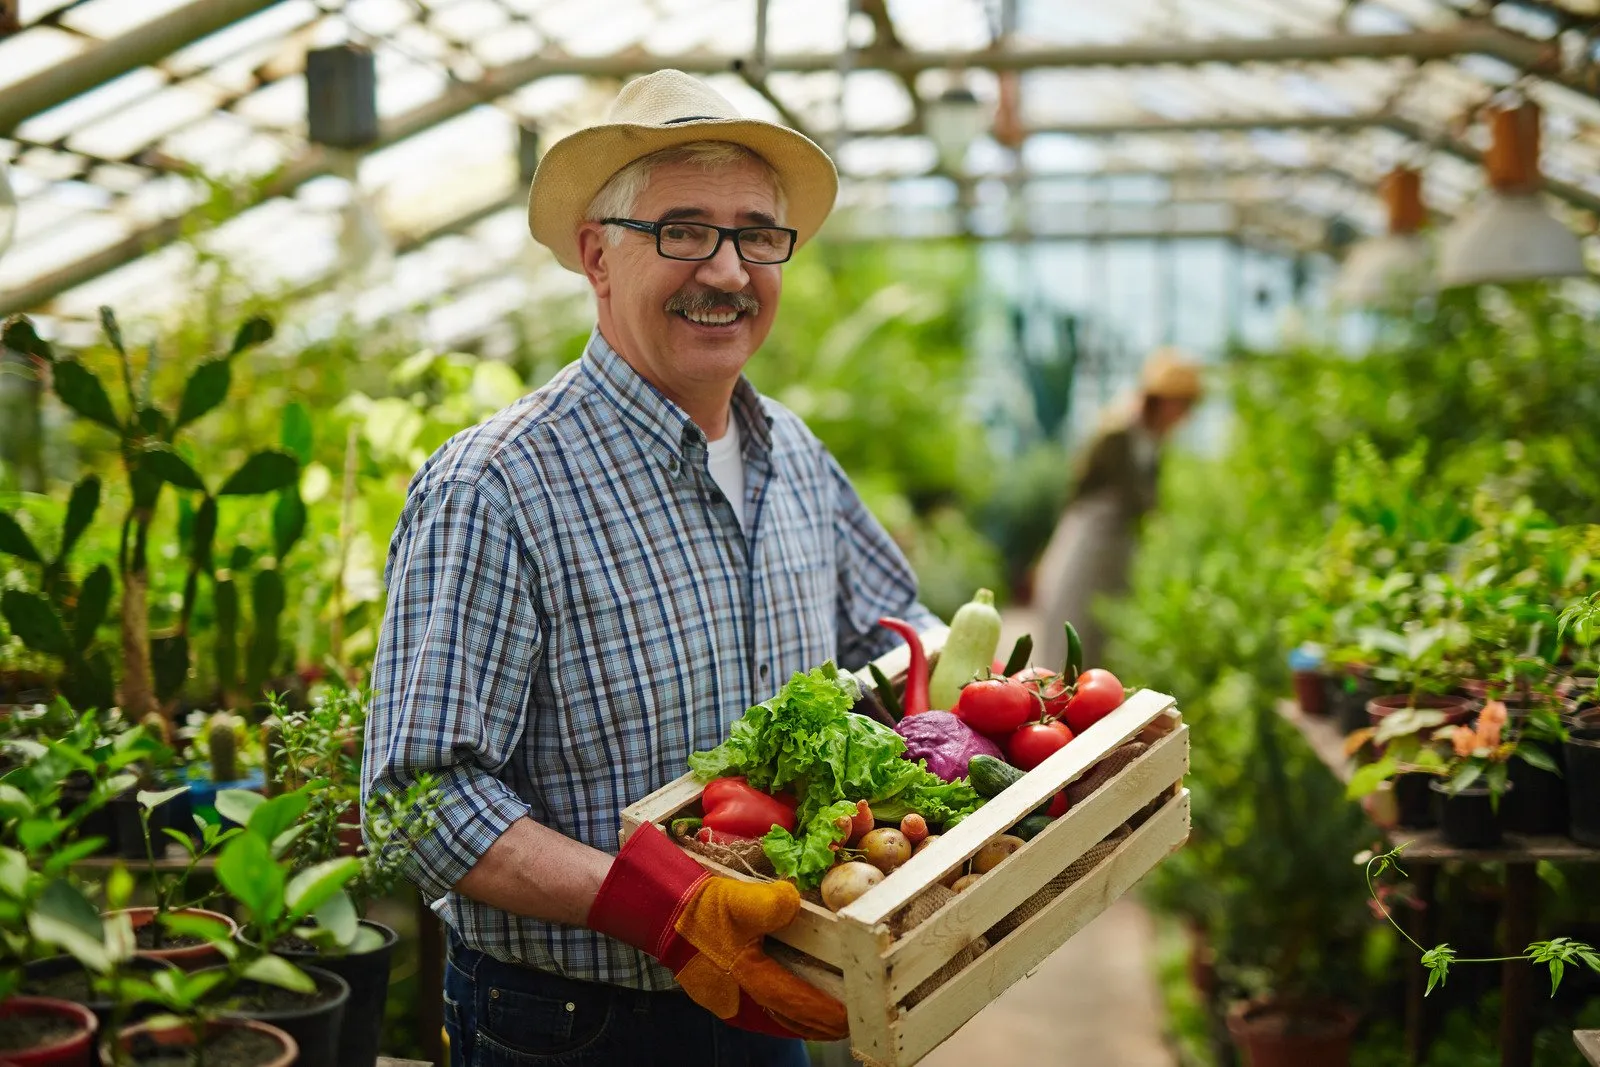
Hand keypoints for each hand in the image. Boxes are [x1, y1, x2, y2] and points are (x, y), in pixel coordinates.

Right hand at [589, 822, 847, 1039]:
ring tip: (831, 1017)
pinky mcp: (722, 992)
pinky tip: (794, 1002)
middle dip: (822, 1022)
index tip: (853, 1016)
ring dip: (804, 1019)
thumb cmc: (697, 908)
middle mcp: (738, 999)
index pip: (796, 1004)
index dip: (827, 1012)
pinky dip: (785, 1011)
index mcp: (745, 978)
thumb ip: (769, 903)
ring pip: (776, 1019)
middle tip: (851, 1019)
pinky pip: (763, 1010)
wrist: (659, 911)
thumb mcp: (733, 899)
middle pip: (789, 1020)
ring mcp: (729, 1000)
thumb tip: (793, 901)